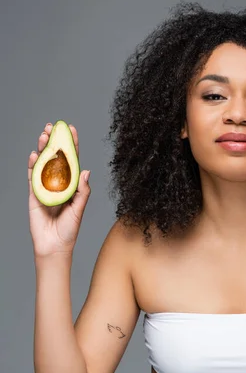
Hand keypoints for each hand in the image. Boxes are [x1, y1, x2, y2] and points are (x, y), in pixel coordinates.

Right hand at [28, 122, 90, 257]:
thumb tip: (86, 171)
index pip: (72, 160)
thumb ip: (82, 191)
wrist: (53, 246)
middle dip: (54, 141)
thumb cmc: (69, 229)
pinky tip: (34, 154)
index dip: (72, 144)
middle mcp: (58, 182)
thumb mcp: (79, 209)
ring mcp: (45, 187)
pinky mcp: (34, 194)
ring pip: (43, 163)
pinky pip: (32, 177)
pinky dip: (32, 165)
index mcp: (72, 184)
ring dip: (42, 149)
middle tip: (52, 127)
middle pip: (55, 158)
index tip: (71, 129)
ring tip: (43, 135)